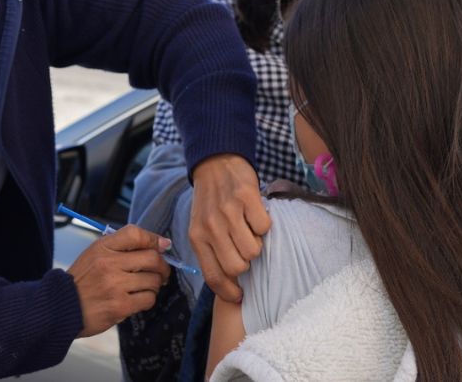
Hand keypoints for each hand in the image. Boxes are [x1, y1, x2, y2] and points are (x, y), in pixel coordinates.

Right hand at [68, 224, 170, 337]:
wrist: (61, 306)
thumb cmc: (83, 280)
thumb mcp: (95, 254)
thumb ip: (122, 246)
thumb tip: (163, 244)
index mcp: (102, 247)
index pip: (135, 234)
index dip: (154, 239)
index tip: (162, 246)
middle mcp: (109, 264)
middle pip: (152, 258)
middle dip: (162, 267)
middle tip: (160, 273)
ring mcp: (115, 286)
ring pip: (153, 281)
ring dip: (154, 285)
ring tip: (143, 288)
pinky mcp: (120, 306)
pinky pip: (148, 299)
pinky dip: (147, 299)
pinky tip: (137, 299)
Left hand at [190, 154, 269, 302]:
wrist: (215, 164)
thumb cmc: (210, 202)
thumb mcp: (201, 227)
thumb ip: (211, 252)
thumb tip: (231, 283)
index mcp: (197, 237)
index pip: (213, 276)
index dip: (229, 292)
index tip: (239, 296)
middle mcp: (211, 226)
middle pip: (238, 267)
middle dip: (245, 263)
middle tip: (243, 247)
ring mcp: (228, 211)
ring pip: (253, 250)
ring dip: (256, 243)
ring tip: (247, 229)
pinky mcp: (247, 197)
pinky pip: (264, 228)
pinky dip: (263, 224)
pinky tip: (254, 214)